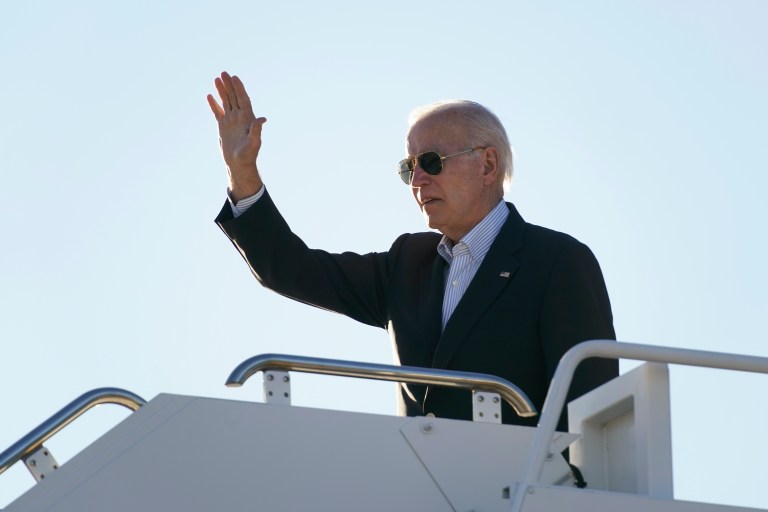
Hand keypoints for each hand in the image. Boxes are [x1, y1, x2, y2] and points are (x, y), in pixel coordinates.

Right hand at [207, 71, 266, 200]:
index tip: (234, 78)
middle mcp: (240, 117)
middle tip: (224, 73)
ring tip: (216, 78)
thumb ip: (257, 130)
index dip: (239, 89)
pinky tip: (210, 95)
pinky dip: (214, 104)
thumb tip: (263, 118)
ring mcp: (231, 121)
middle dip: (229, 85)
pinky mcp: (223, 126)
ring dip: (222, 91)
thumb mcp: (254, 143)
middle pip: (234, 97)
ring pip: (226, 102)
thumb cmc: (248, 155)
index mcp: (248, 119)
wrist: (238, 164)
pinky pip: (218, 112)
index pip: (243, 100)